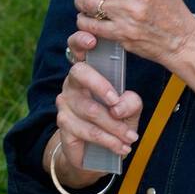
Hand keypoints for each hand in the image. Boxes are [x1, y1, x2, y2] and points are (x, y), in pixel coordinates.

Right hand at [55, 36, 143, 171]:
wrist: (96, 152)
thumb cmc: (114, 119)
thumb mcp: (129, 108)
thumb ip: (131, 102)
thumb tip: (119, 106)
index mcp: (87, 70)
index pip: (76, 47)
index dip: (80, 41)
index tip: (92, 41)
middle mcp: (72, 83)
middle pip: (80, 73)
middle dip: (101, 86)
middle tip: (117, 103)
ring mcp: (65, 104)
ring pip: (90, 110)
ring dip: (114, 127)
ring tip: (131, 138)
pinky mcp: (63, 126)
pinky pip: (87, 131)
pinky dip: (108, 141)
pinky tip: (121, 147)